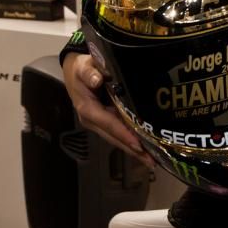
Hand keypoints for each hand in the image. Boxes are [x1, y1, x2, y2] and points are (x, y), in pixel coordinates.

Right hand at [61, 53, 153, 167]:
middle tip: (153, 161)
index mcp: (87, 109)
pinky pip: (118, 133)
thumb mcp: (83, 67)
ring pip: (117, 138)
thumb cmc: (81, 69)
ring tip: (153, 160)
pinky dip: (130, 141)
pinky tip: (145, 148)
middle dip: (133, 149)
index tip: (139, 144)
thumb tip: (97, 79)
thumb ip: (89, 72)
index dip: (124, 134)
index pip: (108, 124)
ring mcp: (98, 123)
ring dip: (133, 149)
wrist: (74, 71)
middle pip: (114, 137)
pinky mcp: (104, 121)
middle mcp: (92, 120)